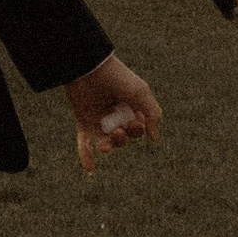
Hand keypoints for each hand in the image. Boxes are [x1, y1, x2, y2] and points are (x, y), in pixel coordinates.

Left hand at [68, 52, 162, 173]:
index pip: (138, 129)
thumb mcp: (140, 93)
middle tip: (119, 130)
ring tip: (105, 145)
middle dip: (123, 139)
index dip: (138, 130)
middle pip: (124, 138)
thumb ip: (153, 114)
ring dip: (108, 147)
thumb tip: (154, 138)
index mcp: (132, 108)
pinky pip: (85, 143)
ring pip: (107, 142)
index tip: (135, 121)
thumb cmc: (117, 78)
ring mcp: (99, 119)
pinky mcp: (83, 120)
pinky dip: (86, 156)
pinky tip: (89, 169)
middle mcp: (116, 115)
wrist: (89, 67)